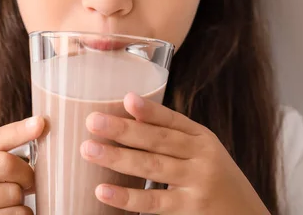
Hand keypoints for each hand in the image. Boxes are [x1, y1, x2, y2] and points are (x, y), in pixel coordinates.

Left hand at [80, 93, 269, 214]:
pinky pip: (153, 203)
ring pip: (152, 168)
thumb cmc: (213, 180)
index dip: (149, 109)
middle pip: (159, 140)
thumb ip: (171, 133)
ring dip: (118, 158)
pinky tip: (103, 190)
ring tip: (89, 150)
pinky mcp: (190, 211)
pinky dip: (127, 197)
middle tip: (92, 121)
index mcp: (202, 138)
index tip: (125, 98)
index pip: (173, 120)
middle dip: (123, 130)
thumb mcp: (200, 152)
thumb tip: (128, 107)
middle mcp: (202, 158)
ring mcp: (197, 185)